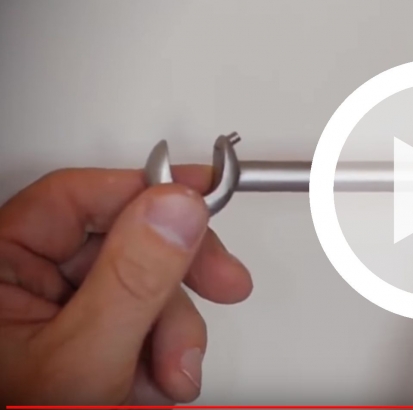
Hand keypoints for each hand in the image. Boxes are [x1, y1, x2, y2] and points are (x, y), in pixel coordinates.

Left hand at [0, 167, 252, 403]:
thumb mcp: (85, 357)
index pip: (82, 197)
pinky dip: (162, 352)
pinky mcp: (87, 338)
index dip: (150, 192)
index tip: (207, 197)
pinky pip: (142, 321)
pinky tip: (154, 383)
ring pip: (144, 286)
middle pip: (126, 242)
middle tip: (226, 285)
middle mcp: (23, 283)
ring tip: (168, 378)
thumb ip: (134, 279)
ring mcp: (56, 312)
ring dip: (174, 333)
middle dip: (178, 283)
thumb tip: (177, 207)